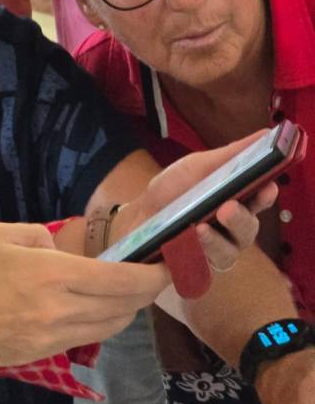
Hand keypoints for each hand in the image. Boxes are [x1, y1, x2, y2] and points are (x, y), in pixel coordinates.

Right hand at [0, 221, 168, 368]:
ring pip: (110, 328)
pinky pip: (85, 338)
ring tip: (126, 292)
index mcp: (52, 275)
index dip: (152, 276)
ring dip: (126, 311)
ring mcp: (53, 339)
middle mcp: (60, 311)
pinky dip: (100, 323)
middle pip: (124, 308)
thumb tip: (62, 251)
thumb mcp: (1, 234)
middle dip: (146, 293)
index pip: (120, 281)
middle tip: (154, 276)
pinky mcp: (43, 355)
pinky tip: (91, 308)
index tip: (167, 265)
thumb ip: (41, 236)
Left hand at [114, 135, 277, 272]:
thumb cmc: (172, 190)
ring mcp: (216, 251)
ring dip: (217, 240)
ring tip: (201, 228)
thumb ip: (229, 155)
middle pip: (248, 229)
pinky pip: (205, 267)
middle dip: (239, 219)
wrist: (136, 217)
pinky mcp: (198, 269)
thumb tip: (266, 134)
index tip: (266, 187)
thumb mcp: (196, 167)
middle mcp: (232, 229)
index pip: (260, 200)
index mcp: (236, 200)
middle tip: (226, 208)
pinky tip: (187, 243)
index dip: (266, 195)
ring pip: (230, 251)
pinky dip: (197, 254)